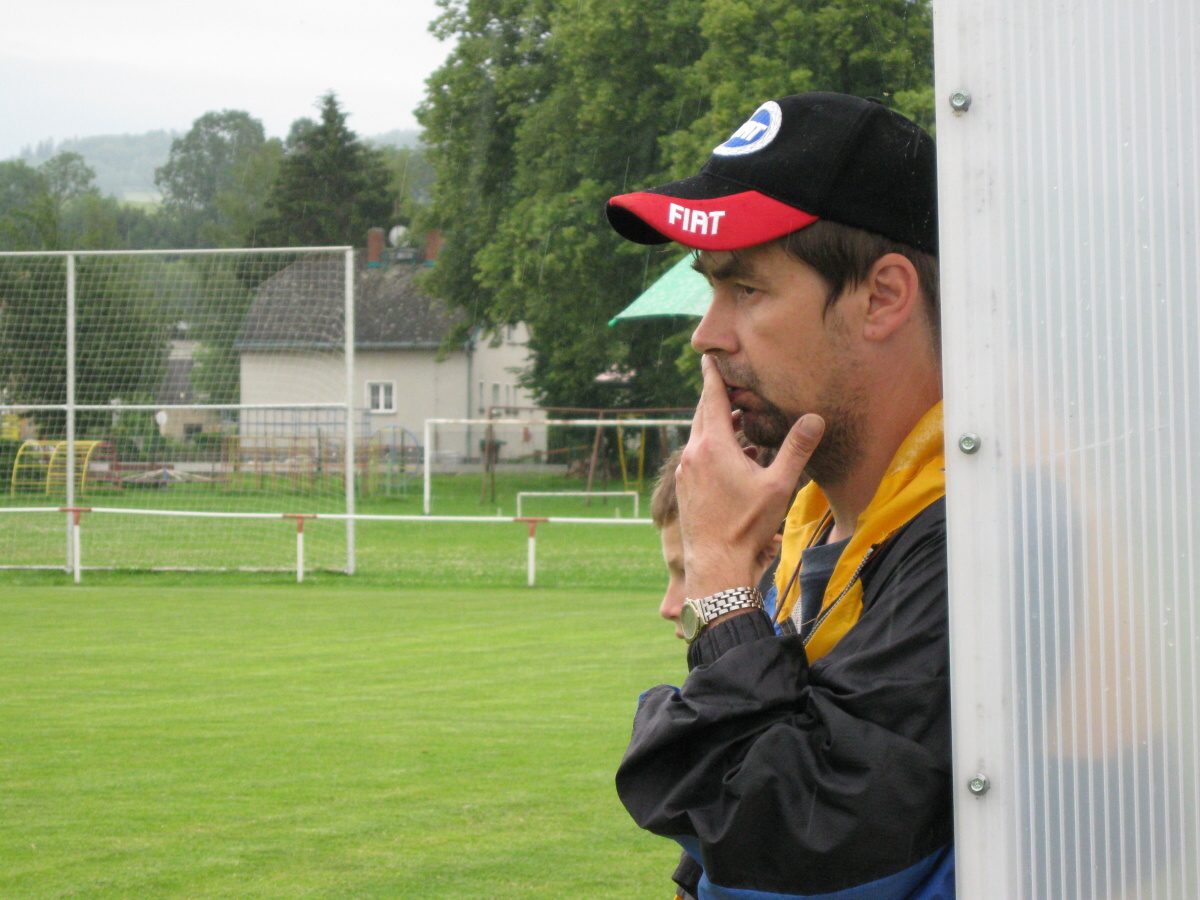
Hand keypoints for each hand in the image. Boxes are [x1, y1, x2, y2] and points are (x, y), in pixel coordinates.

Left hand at [676, 354, 823, 597]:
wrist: (715, 563)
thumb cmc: (747, 525)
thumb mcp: (779, 485)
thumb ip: (796, 449)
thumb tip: (815, 418)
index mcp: (713, 445)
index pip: (712, 398)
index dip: (713, 375)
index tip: (709, 356)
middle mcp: (693, 453)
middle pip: (703, 414)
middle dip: (718, 397)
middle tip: (732, 384)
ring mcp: (686, 471)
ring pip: (700, 436)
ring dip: (719, 424)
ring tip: (742, 421)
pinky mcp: (685, 487)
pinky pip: (698, 455)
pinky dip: (714, 446)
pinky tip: (735, 457)